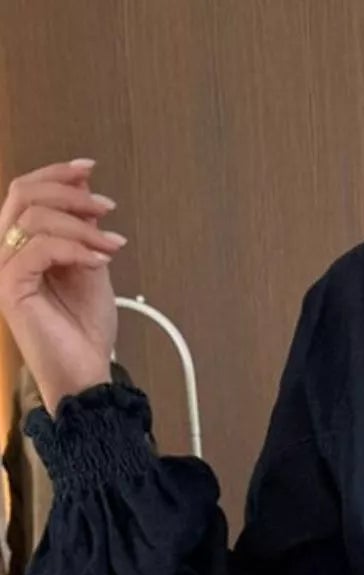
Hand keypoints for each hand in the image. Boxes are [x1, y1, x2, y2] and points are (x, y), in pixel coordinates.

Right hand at [0, 158, 125, 412]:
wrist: (86, 375)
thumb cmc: (84, 329)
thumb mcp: (91, 267)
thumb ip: (84, 230)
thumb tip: (84, 187)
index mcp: (20, 244)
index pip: (26, 192)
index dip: (55, 174)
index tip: (88, 169)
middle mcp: (4, 252)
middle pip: (24, 195)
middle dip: (70, 194)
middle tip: (107, 208)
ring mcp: (3, 268)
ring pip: (34, 219)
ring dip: (81, 226)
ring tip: (112, 244)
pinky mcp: (9, 286)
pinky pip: (39, 249)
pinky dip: (74, 248)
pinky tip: (99, 261)